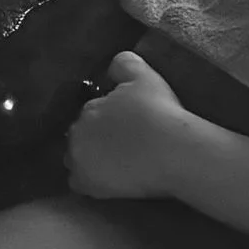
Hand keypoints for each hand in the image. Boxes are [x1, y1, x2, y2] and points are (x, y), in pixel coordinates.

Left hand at [65, 50, 197, 200]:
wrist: (172, 151)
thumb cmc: (159, 112)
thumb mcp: (144, 76)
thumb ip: (123, 64)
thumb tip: (112, 68)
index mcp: (89, 107)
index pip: (91, 113)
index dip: (108, 120)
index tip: (126, 126)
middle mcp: (77, 132)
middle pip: (81, 136)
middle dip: (96, 138)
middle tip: (123, 145)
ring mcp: (79, 159)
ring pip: (76, 159)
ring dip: (89, 159)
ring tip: (116, 164)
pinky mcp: (87, 184)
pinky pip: (79, 183)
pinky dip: (90, 181)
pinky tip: (109, 181)